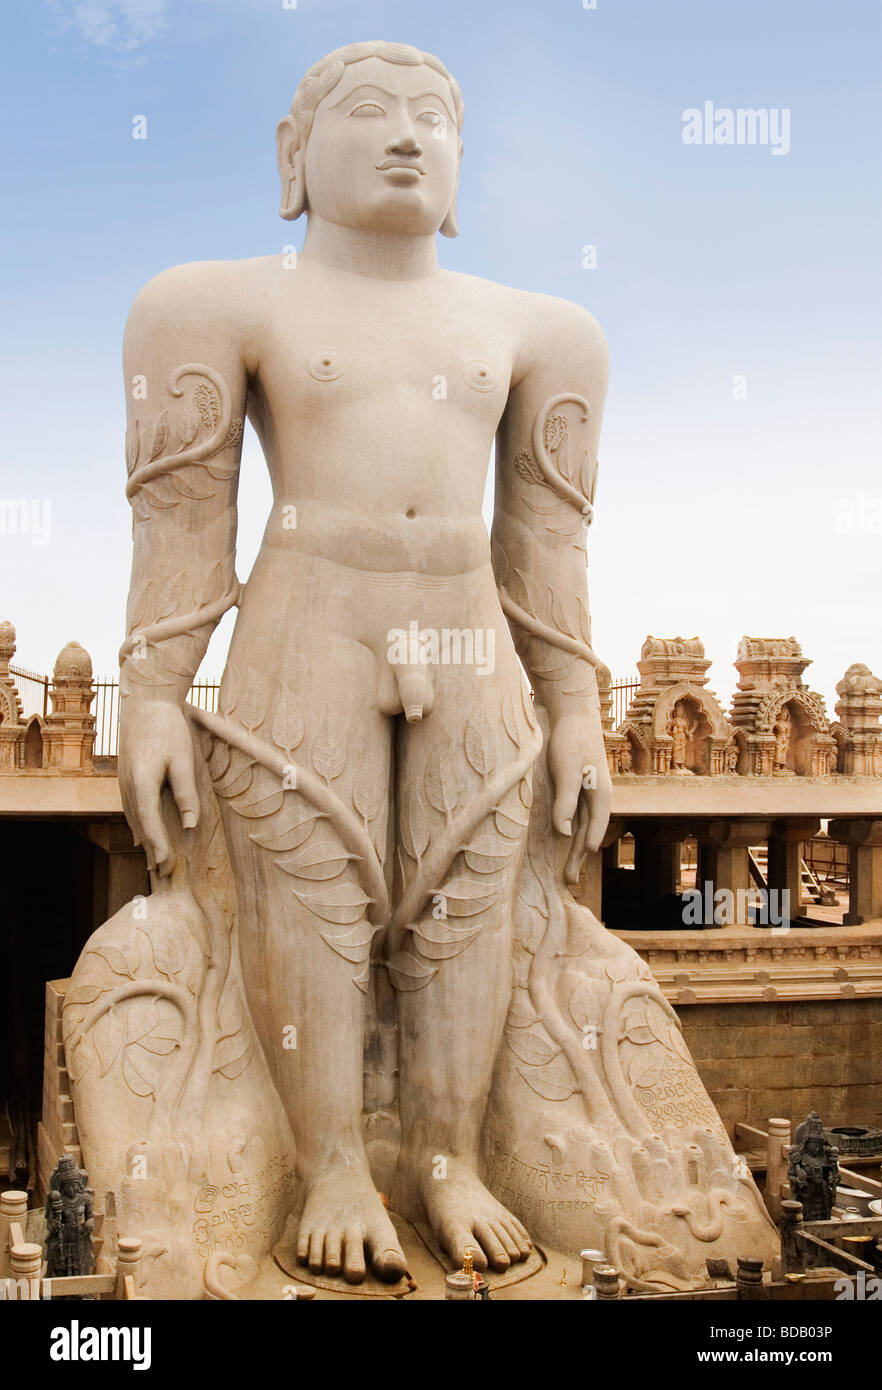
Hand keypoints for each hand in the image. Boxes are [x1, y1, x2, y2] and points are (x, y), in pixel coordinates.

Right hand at [118, 697, 198, 875]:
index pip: (150, 824)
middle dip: (152, 850)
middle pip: (140, 826)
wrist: (144, 700)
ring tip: (153, 862)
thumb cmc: (168, 727)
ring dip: (143, 841)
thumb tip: (189, 825)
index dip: (159, 847)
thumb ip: (185, 794)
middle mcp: (128, 786)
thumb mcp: (183, 760)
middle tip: (164, 874)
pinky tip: (141, 835)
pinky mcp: (125, 775)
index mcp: (142, 783)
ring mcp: (123, 781)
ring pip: (133, 818)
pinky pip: (131, 808)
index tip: (167, 866)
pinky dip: (138, 825)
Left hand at [545, 711, 611, 875]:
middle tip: (568, 882)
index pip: (592, 830)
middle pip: (587, 833)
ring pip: (581, 827)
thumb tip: (563, 833)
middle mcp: (597, 797)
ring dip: (574, 848)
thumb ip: (566, 801)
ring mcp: (587, 792)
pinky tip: (564, 839)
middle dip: (578, 857)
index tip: (573, 873)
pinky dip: (570, 831)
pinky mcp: (577, 785)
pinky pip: (575, 815)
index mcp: (600, 795)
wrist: (572, 712)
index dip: (583, 852)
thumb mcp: (567, 770)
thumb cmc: (570, 740)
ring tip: (568, 869)